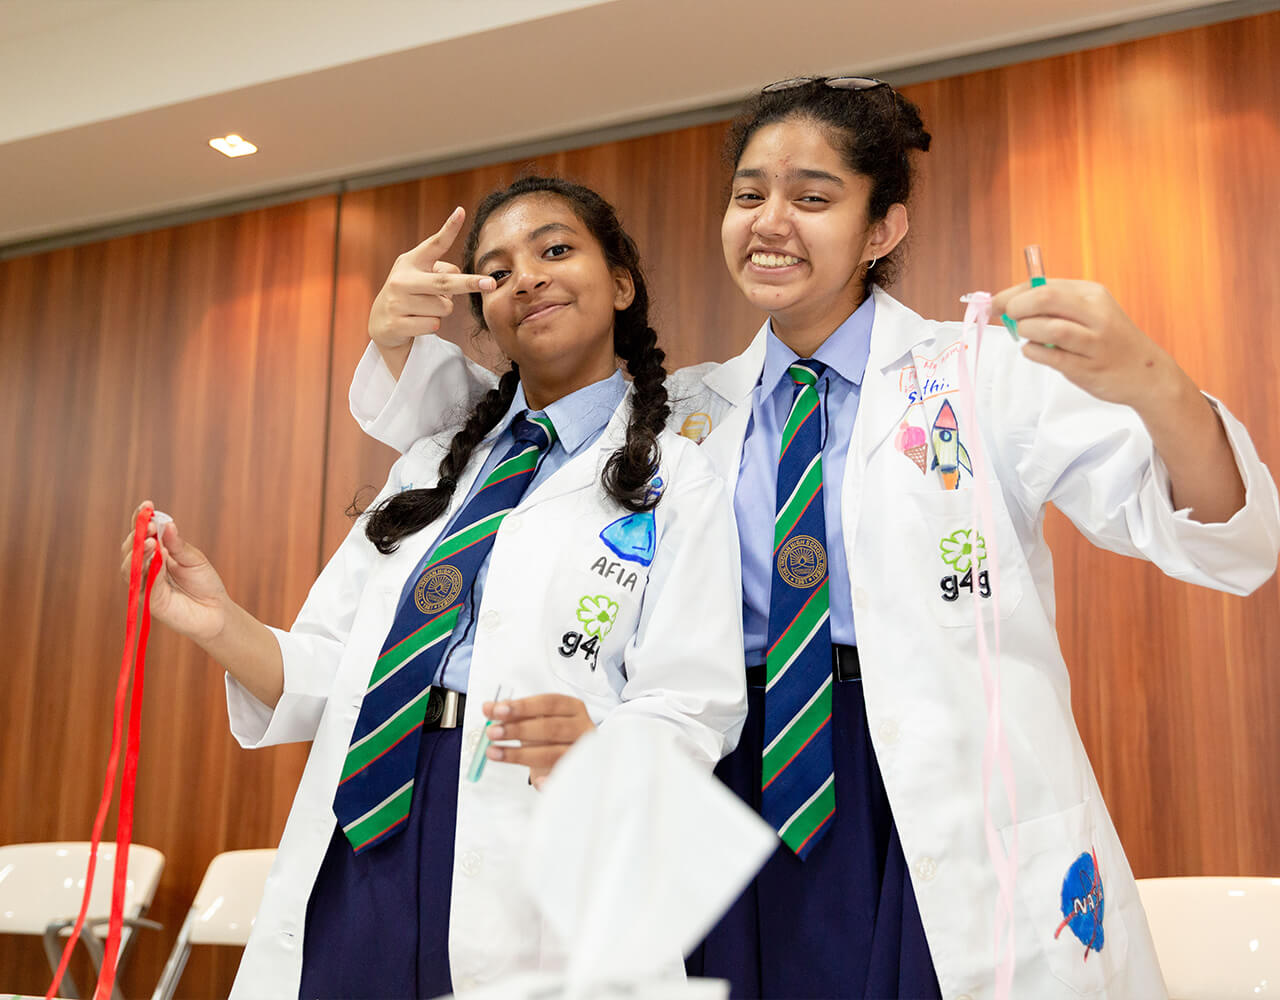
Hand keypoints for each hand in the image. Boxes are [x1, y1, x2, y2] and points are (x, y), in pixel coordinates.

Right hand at [119, 502, 229, 641]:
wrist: (215, 611)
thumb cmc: (204, 583)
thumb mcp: (194, 559)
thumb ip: (178, 545)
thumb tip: (168, 524)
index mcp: (157, 553)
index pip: (143, 534)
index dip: (141, 519)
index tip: (147, 504)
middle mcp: (146, 567)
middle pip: (131, 548)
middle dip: (138, 534)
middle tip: (149, 524)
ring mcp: (145, 584)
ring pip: (130, 566)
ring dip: (138, 551)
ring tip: (151, 541)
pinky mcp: (149, 600)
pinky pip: (143, 583)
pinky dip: (148, 568)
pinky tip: (157, 556)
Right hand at [368, 207, 496, 349]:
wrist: (381, 323)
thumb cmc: (410, 295)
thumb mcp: (421, 278)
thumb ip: (441, 273)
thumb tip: (461, 278)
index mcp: (411, 262)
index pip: (433, 244)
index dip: (449, 229)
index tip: (462, 212)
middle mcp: (402, 279)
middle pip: (445, 282)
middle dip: (470, 283)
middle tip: (490, 283)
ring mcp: (397, 301)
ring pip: (444, 308)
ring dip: (443, 311)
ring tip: (424, 309)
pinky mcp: (397, 323)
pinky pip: (433, 325)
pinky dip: (432, 325)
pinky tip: (416, 322)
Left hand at [482, 694, 595, 788]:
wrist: (570, 754)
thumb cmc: (549, 734)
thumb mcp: (533, 719)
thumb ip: (512, 713)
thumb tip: (488, 708)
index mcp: (572, 707)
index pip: (548, 703)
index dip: (523, 707)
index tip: (498, 711)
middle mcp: (581, 727)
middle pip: (550, 728)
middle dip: (518, 730)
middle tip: (492, 732)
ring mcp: (582, 751)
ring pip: (552, 754)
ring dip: (520, 755)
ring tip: (494, 753)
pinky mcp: (579, 773)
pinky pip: (564, 778)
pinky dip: (550, 781)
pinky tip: (536, 782)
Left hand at [990, 279, 1188, 414]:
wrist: (1146, 372)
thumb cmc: (1107, 341)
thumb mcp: (1088, 312)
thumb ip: (1053, 307)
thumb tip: (1006, 305)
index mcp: (1091, 294)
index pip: (1044, 284)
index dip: (1012, 293)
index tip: (994, 304)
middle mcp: (1096, 313)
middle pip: (1045, 297)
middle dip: (1017, 307)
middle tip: (1009, 318)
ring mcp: (1095, 341)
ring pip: (1050, 327)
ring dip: (1027, 331)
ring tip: (1026, 336)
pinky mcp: (1089, 367)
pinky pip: (1052, 357)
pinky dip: (1034, 352)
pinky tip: (1033, 351)